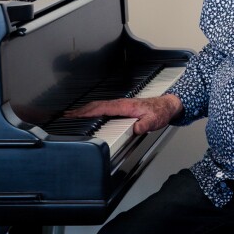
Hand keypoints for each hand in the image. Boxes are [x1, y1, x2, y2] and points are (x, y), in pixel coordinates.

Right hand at [66, 92, 181, 135]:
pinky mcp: (122, 108)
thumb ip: (144, 125)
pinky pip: (103, 107)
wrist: (167, 105)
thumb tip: (136, 129)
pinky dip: (92, 110)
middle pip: (96, 105)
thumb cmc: (160, 112)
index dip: (87, 112)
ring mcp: (120, 105)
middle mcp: (121, 104)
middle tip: (66, 116)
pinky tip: (89, 114)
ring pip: (98, 105)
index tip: (75, 115)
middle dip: (80, 110)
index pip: (102, 108)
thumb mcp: (154, 120)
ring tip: (72, 115)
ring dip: (84, 109)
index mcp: (125, 106)